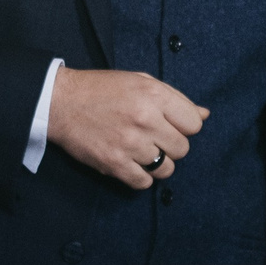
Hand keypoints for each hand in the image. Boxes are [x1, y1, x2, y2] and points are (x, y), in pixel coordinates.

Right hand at [47, 67, 206, 189]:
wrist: (61, 102)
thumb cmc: (102, 89)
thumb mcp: (140, 82)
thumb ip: (174, 98)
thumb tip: (204, 115)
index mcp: (154, 95)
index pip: (194, 123)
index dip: (184, 126)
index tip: (170, 125)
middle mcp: (145, 119)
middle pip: (183, 148)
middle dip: (171, 145)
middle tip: (154, 138)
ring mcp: (130, 143)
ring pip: (166, 168)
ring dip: (158, 163)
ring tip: (142, 151)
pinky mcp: (114, 163)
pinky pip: (144, 182)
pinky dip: (141, 177)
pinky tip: (131, 163)